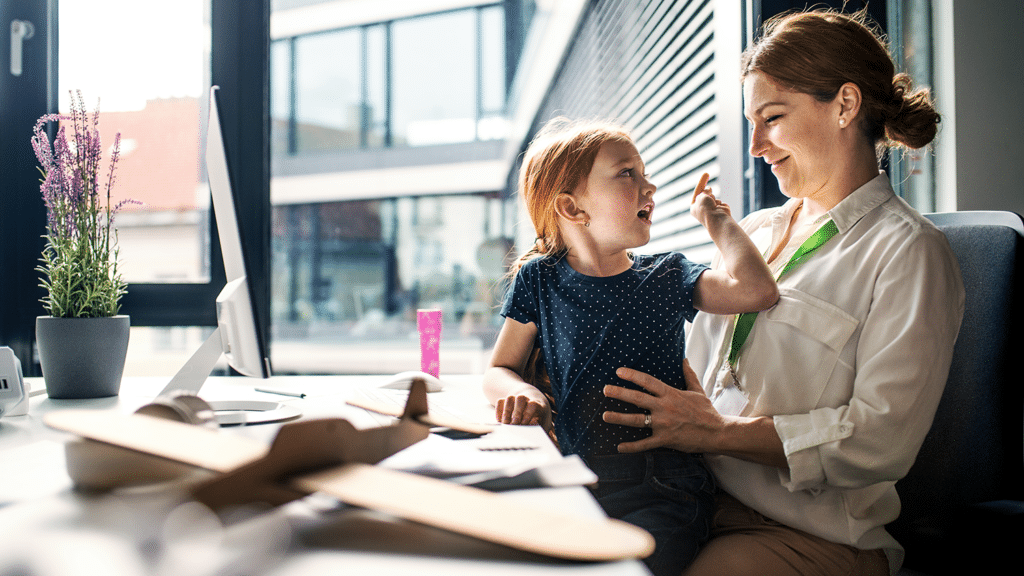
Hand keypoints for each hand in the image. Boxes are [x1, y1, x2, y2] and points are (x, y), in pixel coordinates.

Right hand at [495, 388, 552, 430]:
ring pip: (510, 398)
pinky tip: (500, 422)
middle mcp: (527, 399)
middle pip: (520, 398)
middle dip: (516, 413)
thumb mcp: (542, 424)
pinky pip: (500, 401)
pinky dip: (498, 411)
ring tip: (505, 425)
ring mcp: (516, 398)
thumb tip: (527, 435)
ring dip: (506, 412)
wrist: (536, 408)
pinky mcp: (507, 401)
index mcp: (538, 404)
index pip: (532, 405)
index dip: (527, 414)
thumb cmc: (539, 420)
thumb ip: (536, 429)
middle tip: (513, 426)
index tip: (523, 425)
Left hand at [602, 360, 725, 453]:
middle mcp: (664, 407)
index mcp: (671, 394)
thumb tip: (684, 360)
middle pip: (637, 398)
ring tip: (605, 416)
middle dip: (619, 393)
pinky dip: (632, 446)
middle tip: (606, 390)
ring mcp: (664, 424)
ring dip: (619, 418)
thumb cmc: (707, 412)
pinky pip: (645, 443)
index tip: (618, 372)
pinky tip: (619, 446)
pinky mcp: (665, 439)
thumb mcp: (697, 391)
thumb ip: (689, 375)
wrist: (717, 432)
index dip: (632, 376)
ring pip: (637, 420)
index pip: (648, 382)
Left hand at [690, 173, 731, 228]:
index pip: (697, 192)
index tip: (706, 173)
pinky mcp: (720, 209)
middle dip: (707, 190)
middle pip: (705, 194)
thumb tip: (708, 189)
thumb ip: (703, 191)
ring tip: (713, 205)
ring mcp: (711, 209)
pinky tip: (719, 208)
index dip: (701, 184)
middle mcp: (702, 209)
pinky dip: (719, 203)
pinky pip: (719, 201)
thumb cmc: (706, 209)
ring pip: (713, 197)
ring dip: (713, 198)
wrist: (717, 220)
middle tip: (707, 175)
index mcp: (694, 207)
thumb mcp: (701, 196)